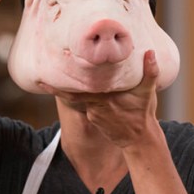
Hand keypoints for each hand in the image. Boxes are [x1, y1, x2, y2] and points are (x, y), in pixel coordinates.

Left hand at [42, 50, 159, 147]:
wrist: (139, 139)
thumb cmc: (142, 114)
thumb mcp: (148, 92)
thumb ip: (150, 72)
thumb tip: (151, 53)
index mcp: (103, 98)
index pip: (75, 92)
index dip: (58, 88)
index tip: (43, 82)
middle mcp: (94, 106)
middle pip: (72, 95)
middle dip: (58, 88)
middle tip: (42, 78)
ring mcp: (93, 114)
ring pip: (78, 100)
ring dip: (70, 91)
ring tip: (58, 79)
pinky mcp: (94, 119)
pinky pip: (85, 106)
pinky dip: (82, 98)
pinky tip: (81, 90)